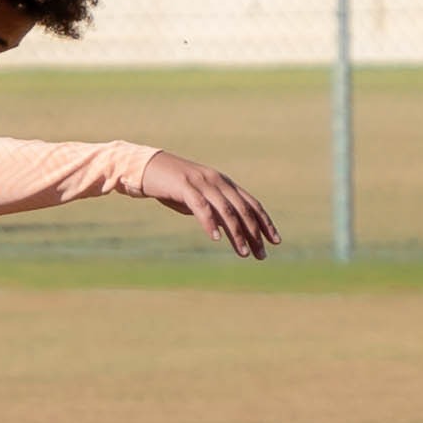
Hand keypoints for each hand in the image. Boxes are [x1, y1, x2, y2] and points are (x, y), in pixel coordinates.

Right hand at [137, 153, 276, 260]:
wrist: (146, 168)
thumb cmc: (173, 186)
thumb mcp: (199, 199)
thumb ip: (214, 210)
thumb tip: (226, 229)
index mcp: (224, 183)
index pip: (251, 203)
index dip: (265, 222)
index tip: (276, 241)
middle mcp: (217, 181)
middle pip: (243, 209)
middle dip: (255, 234)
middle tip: (262, 255)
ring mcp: (202, 183)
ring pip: (226, 211)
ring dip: (237, 234)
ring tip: (244, 253)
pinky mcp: (184, 187)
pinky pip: (201, 207)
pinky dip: (210, 223)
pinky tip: (216, 238)